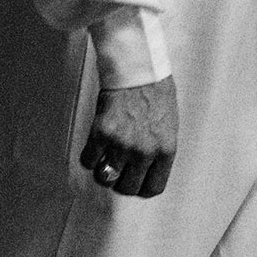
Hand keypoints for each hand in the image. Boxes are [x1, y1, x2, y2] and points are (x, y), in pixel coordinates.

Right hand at [84, 78, 178, 196]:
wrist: (137, 68)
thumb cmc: (155, 92)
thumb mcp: (168, 126)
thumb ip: (158, 151)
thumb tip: (145, 171)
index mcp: (165, 150)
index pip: (152, 188)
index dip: (140, 188)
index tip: (134, 181)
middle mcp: (144, 152)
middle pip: (127, 188)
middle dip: (121, 181)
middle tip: (117, 168)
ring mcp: (122, 144)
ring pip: (105, 177)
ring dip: (103, 171)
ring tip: (104, 158)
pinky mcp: (101, 133)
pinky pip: (88, 160)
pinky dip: (88, 157)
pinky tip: (94, 146)